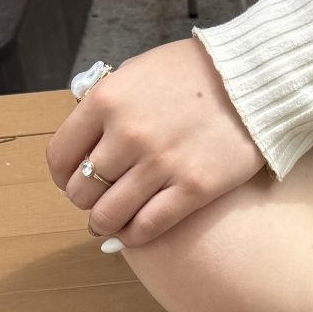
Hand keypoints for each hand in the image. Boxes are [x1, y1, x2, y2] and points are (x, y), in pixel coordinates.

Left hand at [49, 39, 264, 247]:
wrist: (251, 80)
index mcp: (106, 101)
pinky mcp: (192, 189)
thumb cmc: (193, 75)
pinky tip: (134, 234)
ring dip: (105, 225)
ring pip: (109, 216)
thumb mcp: (136, 74)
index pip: (61, 156)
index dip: (62, 176)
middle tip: (99, 202)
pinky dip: (134, 237)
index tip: (71, 182)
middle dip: (86, 202)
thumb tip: (87, 143)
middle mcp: (127, 134)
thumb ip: (108, 106)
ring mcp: (160, 164)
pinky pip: (148, 227)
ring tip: (112, 225)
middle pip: (82, 191)